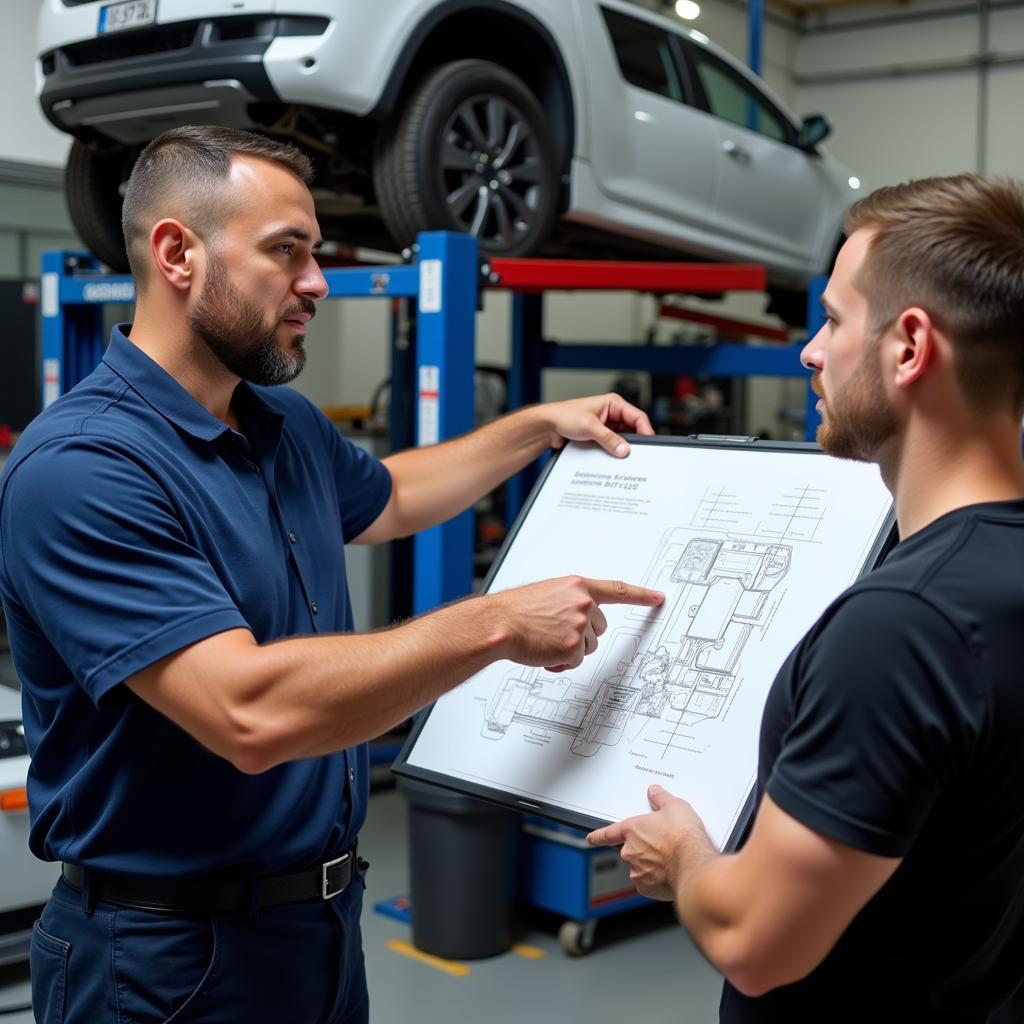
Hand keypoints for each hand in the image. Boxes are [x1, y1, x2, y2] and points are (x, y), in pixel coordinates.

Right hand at [491, 575, 662, 671]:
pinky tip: (544, 652)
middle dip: (582, 634)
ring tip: (546, 641)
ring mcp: (580, 625)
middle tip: (555, 633)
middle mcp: (583, 603)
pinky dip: (561, 662)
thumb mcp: (547, 593)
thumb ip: (569, 600)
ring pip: (589, 646)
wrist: (498, 624)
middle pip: (600, 627)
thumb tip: (581, 615)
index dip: (641, 595)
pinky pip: (575, 661)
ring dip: (571, 649)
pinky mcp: (574, 647)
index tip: (658, 597)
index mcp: (577, 586)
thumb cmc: (515, 610)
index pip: (618, 589)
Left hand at [542, 393, 653, 457]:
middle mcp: (611, 413)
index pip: (637, 416)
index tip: (649, 443)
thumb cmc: (564, 416)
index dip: (645, 430)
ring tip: (623, 456)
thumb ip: (608, 439)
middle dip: (634, 441)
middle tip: (638, 454)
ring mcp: (606, 426)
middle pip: (632, 429)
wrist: (547, 426)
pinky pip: (612, 444)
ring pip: (622, 438)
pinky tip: (613, 457)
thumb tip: (624, 449)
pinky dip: (614, 451)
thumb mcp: (589, 427)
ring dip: (622, 447)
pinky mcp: (599, 436)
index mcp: (613, 403)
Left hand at [586, 784, 714, 900]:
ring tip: (671, 859)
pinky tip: (671, 872)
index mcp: (632, 830)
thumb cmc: (683, 837)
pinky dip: (657, 879)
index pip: (608, 833)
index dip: (598, 835)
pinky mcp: (647, 888)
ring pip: (641, 866)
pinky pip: (649, 883)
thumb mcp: (675, 807)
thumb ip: (661, 798)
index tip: (591, 838)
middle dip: (644, 848)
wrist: (694, 865)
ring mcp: (637, 871)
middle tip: (664, 845)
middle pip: (632, 849)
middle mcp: (630, 851)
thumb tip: (655, 792)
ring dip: (651, 864)